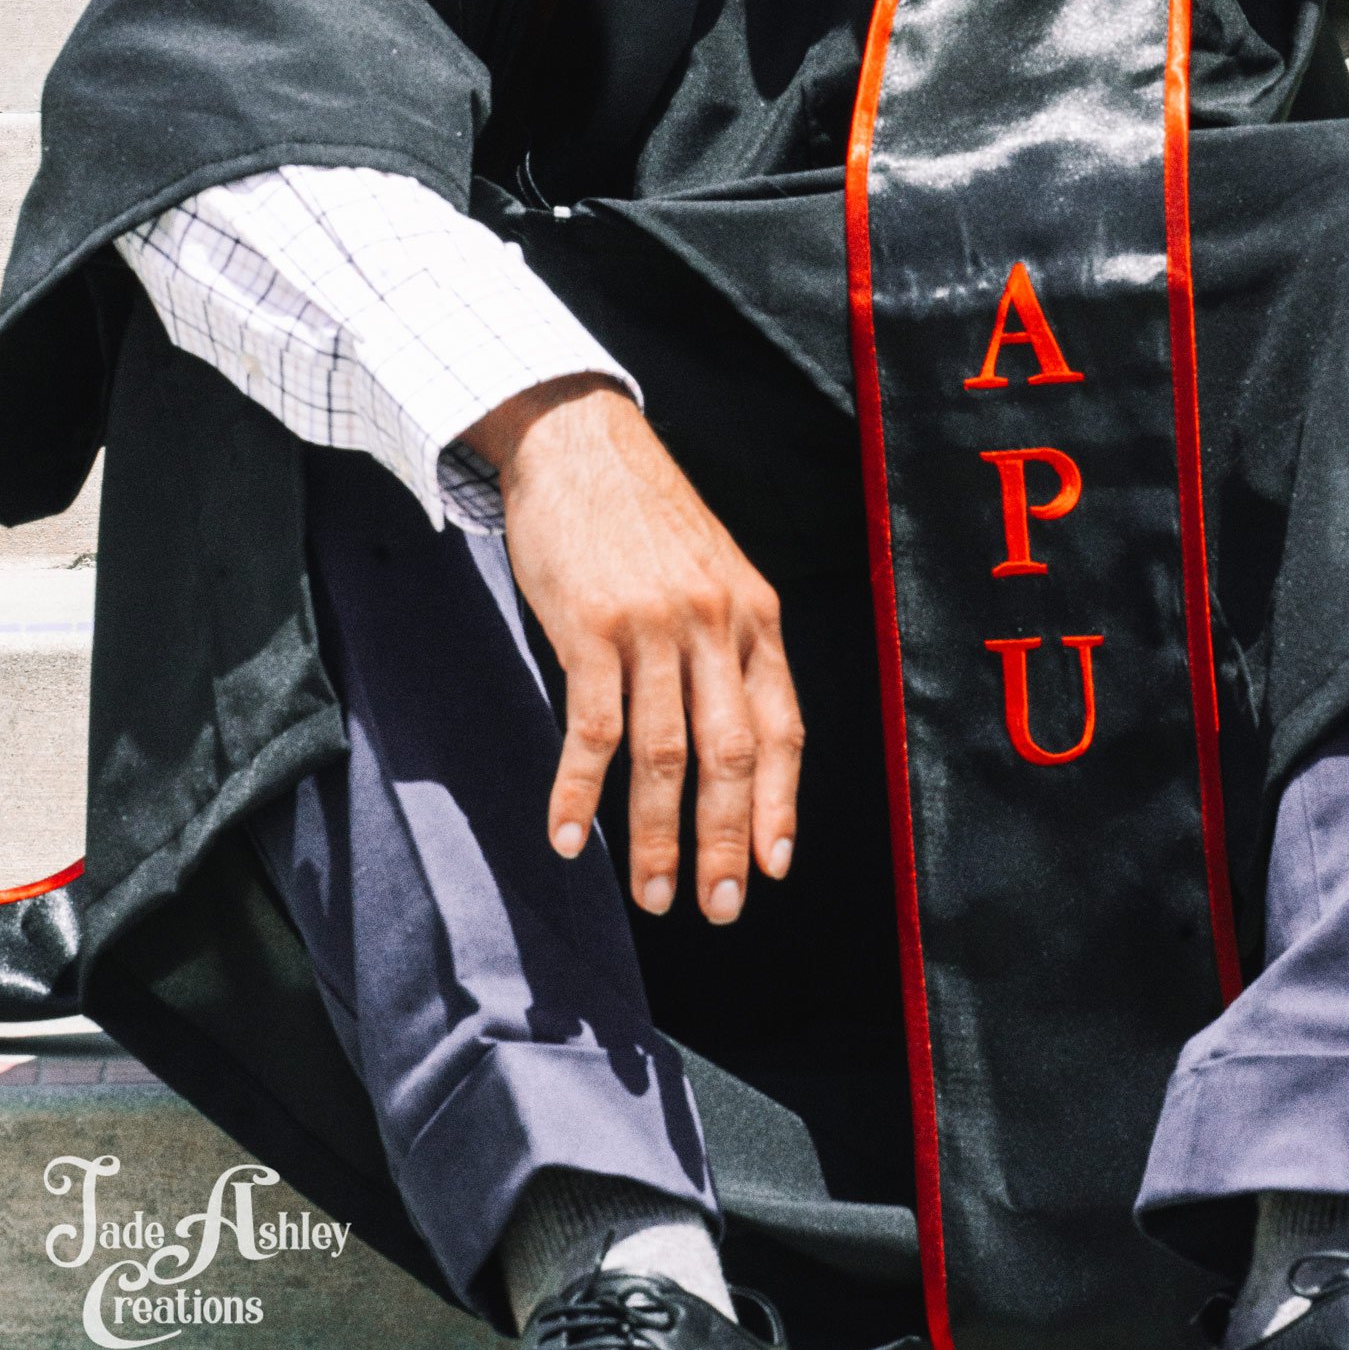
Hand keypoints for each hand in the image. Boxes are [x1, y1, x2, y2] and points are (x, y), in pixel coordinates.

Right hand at [470, 376, 802, 924]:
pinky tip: (565, 835)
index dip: (781, 804)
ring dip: (655, 835)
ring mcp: (654, 626)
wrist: (579, 442)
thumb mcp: (713, 570)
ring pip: (664, 754)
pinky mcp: (591, 627)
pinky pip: (593, 727)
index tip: (775, 867)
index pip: (783, 727)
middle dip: (725, 841)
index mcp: (755, 614)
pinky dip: (577, 790)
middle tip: (716, 907)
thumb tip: (736, 733)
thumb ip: (729, 642)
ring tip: (648, 894)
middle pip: (730, 754)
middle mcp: (715, 623)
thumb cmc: (643, 517)